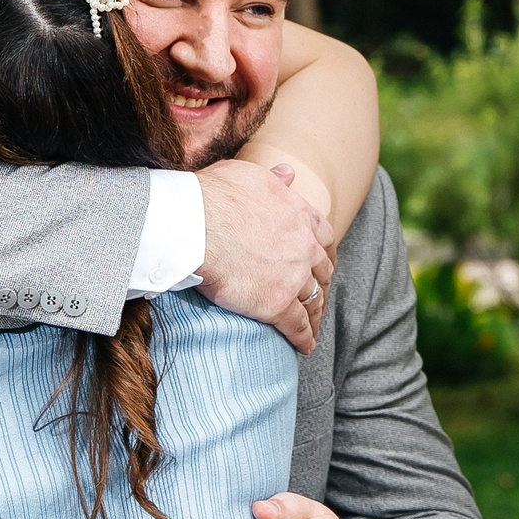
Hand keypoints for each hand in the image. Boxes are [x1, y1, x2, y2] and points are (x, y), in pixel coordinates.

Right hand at [195, 158, 332, 354]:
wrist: (193, 225)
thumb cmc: (212, 196)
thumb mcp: (248, 176)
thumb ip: (273, 179)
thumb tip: (289, 172)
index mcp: (298, 214)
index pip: (325, 237)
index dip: (326, 253)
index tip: (324, 262)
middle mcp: (303, 245)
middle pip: (322, 270)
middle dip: (322, 284)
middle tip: (318, 295)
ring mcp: (293, 276)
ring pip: (313, 300)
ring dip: (316, 314)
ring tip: (313, 326)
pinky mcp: (276, 304)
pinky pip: (298, 325)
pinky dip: (304, 338)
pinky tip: (305, 346)